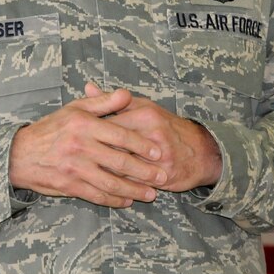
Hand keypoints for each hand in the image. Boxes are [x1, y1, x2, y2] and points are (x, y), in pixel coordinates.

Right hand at [8, 85, 168, 207]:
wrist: (20, 154)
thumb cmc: (52, 128)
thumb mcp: (75, 108)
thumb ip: (103, 101)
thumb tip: (127, 94)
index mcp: (85, 125)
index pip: (121, 136)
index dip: (143, 145)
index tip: (158, 152)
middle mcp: (81, 146)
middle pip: (120, 161)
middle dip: (145, 171)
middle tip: (162, 176)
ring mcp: (75, 168)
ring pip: (111, 182)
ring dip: (134, 190)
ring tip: (151, 194)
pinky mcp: (69, 185)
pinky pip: (97, 195)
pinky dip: (114, 200)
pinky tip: (127, 201)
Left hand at [84, 83, 221, 192]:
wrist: (200, 151)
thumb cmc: (165, 126)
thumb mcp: (142, 107)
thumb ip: (113, 101)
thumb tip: (87, 87)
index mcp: (144, 115)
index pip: (108, 125)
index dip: (89, 135)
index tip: (74, 140)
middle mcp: (152, 134)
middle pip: (113, 147)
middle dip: (93, 156)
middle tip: (75, 160)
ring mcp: (158, 157)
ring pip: (122, 168)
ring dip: (103, 173)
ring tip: (86, 174)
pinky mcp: (163, 176)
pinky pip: (133, 183)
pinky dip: (118, 186)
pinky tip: (104, 187)